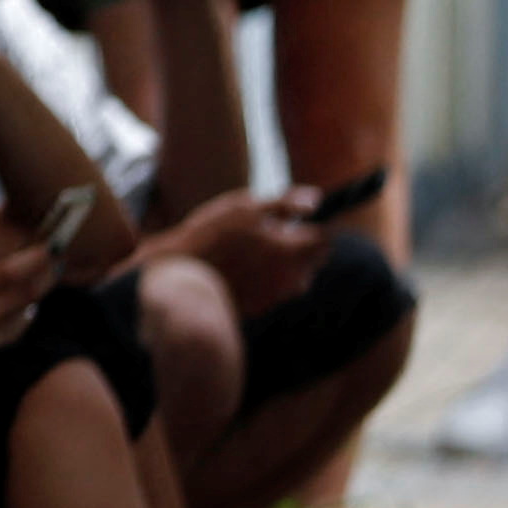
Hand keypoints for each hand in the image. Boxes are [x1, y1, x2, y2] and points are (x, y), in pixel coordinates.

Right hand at [0, 241, 63, 417]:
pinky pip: (16, 332)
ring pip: (26, 313)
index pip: (5, 274)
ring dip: (36, 295)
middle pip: (26, 294)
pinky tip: (22, 310)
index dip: (32, 259)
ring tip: (41, 279)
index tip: (49, 246)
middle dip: (47, 274)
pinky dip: (23, 317)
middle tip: (58, 259)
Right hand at [159, 188, 326, 314]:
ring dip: (285, 266)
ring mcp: (276, 296)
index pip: (324, 240)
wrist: (182, 275)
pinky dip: (266, 281)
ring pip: (296, 279)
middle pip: (313, 261)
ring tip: (254, 253)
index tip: (294, 222)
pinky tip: (241, 270)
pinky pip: (274, 292)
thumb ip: (286, 203)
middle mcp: (291, 278)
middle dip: (300, 247)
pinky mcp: (259, 308)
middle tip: (270, 234)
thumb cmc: (213, 236)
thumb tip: (315, 199)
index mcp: (292, 250)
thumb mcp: (246, 207)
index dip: (312, 227)